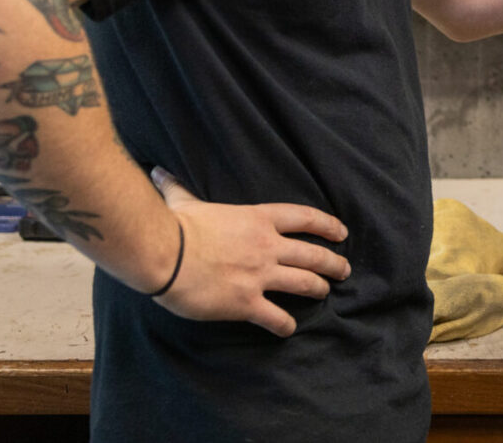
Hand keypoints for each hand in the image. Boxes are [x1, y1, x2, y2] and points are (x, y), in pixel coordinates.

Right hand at [150, 168, 350, 336]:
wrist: (162, 254)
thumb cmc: (175, 226)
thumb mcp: (184, 202)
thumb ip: (179, 189)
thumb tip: (158, 174)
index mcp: (259, 219)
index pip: (306, 218)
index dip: (328, 226)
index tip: (342, 234)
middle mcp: (267, 246)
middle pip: (314, 254)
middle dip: (334, 263)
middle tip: (344, 270)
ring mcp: (260, 275)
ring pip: (305, 284)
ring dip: (319, 289)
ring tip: (325, 293)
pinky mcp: (246, 303)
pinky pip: (276, 317)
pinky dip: (286, 325)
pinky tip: (289, 329)